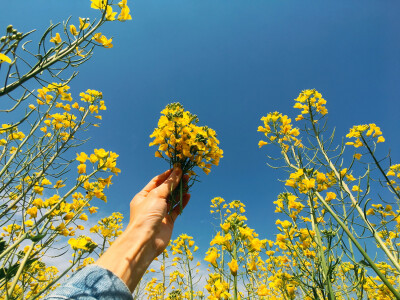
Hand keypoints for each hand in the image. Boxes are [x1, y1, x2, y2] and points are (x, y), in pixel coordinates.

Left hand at [95, 167, 189, 291]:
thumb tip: (177, 171)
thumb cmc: (146, 215)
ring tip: (189, 183)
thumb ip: (168, 184)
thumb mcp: (156, 195)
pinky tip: (188, 195)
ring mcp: (160, 213)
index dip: (167, 175)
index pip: (156, 181)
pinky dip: (182, 202)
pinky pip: (176, 209)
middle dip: (175, 182)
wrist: (146, 241)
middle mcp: (151, 203)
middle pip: (165, 189)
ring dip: (180, 191)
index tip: (178, 168)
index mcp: (143, 196)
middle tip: (187, 174)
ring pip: (172, 199)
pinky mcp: (168, 221)